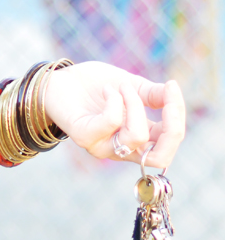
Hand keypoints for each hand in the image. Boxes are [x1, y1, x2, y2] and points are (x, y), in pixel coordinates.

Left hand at [44, 61, 185, 167]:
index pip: (167, 148)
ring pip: (136, 137)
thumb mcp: (131, 86)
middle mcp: (119, 149)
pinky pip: (111, 122)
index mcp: (135, 139)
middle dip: (172, 127)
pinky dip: (114, 101)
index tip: (171, 88)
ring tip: (121, 87)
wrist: (61, 81)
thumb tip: (172, 92)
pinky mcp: (84, 137)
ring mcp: (101, 146)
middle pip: (160, 158)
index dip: (178, 121)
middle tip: (166, 97)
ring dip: (135, 104)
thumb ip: (153, 95)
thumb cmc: (95, 86)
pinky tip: (108, 90)